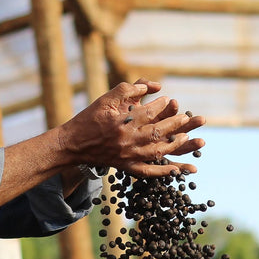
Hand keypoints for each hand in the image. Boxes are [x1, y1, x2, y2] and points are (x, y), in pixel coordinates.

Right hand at [59, 80, 205, 176]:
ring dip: (174, 144)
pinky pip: (147, 172)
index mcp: (121, 122)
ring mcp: (127, 156)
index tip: (168, 100)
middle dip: (175, 124)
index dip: (162, 106)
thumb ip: (129, 89)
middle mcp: (126, 140)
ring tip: (185, 137)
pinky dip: (163, 171)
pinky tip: (177, 170)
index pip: (149, 113)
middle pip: (158, 132)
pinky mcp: (125, 167)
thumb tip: (153, 86)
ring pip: (157, 152)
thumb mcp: (106, 99)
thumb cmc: (89, 119)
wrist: (73, 144)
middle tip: (185, 118)